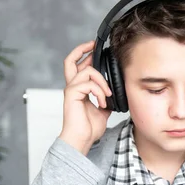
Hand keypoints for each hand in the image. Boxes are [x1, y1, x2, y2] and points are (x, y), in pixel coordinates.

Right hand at [59, 40, 112, 154]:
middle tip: (94, 45)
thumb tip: (114, 94)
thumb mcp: (103, 111)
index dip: (86, 55)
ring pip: (87, 71)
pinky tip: (103, 103)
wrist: (82, 139)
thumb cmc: (88, 129)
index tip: (96, 49)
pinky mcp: (71, 94)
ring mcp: (71, 90)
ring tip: (107, 96)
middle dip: (82, 49)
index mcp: (79, 89)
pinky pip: (89, 84)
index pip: (78, 67)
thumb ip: (105, 99)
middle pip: (70, 60)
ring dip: (102, 82)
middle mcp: (72, 87)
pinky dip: (99, 92)